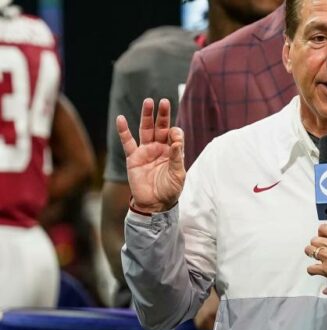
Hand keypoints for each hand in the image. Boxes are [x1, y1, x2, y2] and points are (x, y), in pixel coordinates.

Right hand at [117, 98, 184, 212]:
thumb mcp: (178, 174)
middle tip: (164, 101)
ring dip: (147, 116)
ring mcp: (146, 151)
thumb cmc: (170, 190)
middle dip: (162, 114)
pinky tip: (121, 119)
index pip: (175, 135)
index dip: (175, 133)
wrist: (154, 204)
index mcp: (173, 151)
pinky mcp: (133, 158)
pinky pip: (127, 142)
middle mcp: (159, 148)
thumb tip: (176, 140)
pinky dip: (123, 131)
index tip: (175, 135)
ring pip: (145, 130)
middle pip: (161, 127)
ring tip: (148, 102)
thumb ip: (177, 157)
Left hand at [305, 224, 326, 293]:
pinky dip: (312, 269)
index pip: (323, 228)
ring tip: (315, 254)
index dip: (323, 231)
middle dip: (316, 241)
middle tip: (320, 245)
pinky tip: (315, 269)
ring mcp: (326, 257)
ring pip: (309, 251)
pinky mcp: (325, 269)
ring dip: (311, 252)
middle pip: (314, 239)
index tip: (324, 233)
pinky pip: (311, 268)